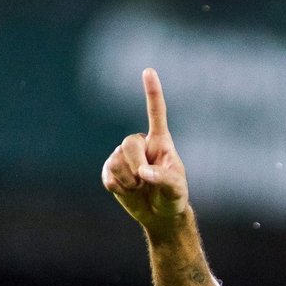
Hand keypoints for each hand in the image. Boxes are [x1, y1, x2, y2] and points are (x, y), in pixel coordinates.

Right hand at [101, 68, 189, 233]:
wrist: (160, 214)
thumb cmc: (173, 196)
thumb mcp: (176, 189)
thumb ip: (164, 178)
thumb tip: (142, 172)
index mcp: (160, 141)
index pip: (156, 114)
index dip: (152, 93)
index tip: (149, 71)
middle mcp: (140, 144)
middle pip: (129, 144)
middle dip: (137, 166)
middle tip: (145, 181)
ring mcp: (123, 156)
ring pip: (116, 162)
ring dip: (129, 181)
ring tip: (140, 188)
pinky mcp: (111, 170)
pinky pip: (108, 175)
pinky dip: (118, 187)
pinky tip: (127, 191)